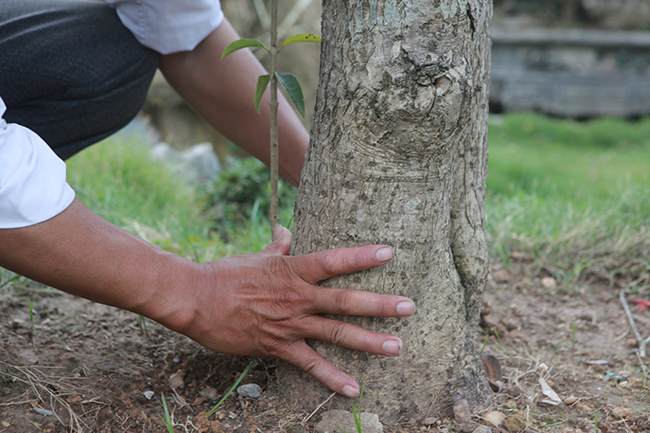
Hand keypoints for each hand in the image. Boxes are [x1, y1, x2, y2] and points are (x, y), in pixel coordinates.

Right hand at [184, 226, 414, 397]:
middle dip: (380, 304)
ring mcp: (290, 324)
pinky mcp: (278, 347)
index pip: (334, 261)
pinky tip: (355, 389)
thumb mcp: (256, 256)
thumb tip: (287, 231)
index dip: (362, 257)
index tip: (389, 253)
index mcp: (293, 271)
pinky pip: (310, 365)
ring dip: (369, 341)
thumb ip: (278, 246)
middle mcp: (297, 297)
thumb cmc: (225, 274)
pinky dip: (333, 378)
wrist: (196, 300)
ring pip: (336, 333)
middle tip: (409, 307)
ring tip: (397, 347)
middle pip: (345, 300)